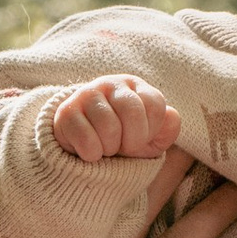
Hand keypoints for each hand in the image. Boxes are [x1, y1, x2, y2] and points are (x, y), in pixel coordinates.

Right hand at [53, 76, 184, 163]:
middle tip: (123, 147)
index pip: (155, 105)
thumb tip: (170, 116)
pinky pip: (85, 137)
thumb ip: (168, 128)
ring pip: (108, 125)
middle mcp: (111, 84)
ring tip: (106, 147)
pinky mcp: (65, 111)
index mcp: (135, 86)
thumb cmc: (123, 140)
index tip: (140, 139)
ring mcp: (86, 94)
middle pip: (131, 111)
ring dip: (110, 148)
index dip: (150, 131)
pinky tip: (90, 152)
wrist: (85, 147)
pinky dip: (92, 153)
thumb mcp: (151, 138)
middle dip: (132, 140)